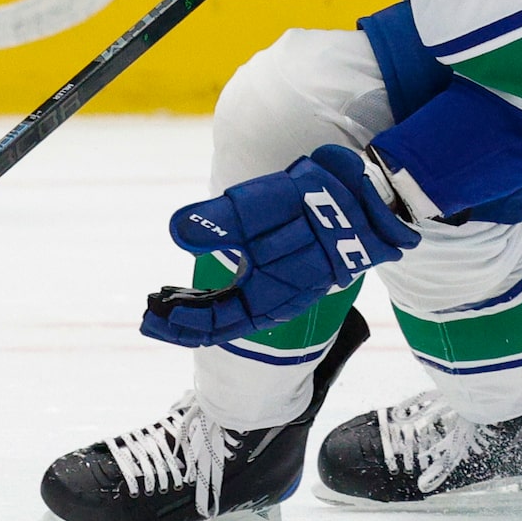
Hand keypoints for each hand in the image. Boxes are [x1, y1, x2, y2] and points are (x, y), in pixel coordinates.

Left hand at [141, 145, 416, 348]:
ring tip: (169, 299)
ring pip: (237, 306)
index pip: (218, 324)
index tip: (150, 314)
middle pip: (224, 321)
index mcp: (272, 297)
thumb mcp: (266, 207)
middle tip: (149, 312)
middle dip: (185, 321)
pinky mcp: (292, 266)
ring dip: (201, 307)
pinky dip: (223, 289)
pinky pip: (251, 288)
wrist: (372, 195)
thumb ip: (222, 220)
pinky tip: (209, 277)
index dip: (182, 325)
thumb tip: (178, 232)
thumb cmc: (321, 204)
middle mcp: (278, 297)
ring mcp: (287, 283)